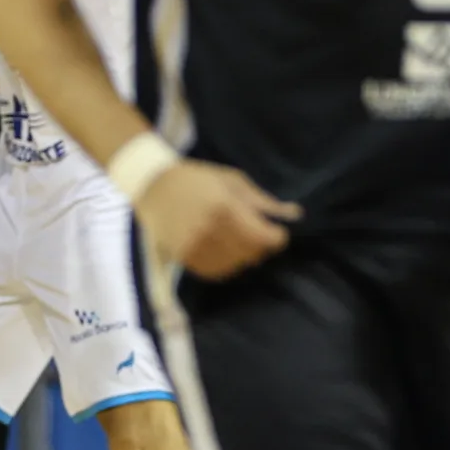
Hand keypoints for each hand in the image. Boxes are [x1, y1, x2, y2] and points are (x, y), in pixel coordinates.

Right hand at [138, 158, 299, 280]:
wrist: (154, 184)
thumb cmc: (198, 178)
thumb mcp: (233, 181)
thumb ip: (263, 201)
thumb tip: (295, 214)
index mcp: (225, 207)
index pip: (262, 236)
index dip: (277, 238)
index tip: (279, 233)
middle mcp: (209, 229)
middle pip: (251, 253)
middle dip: (262, 247)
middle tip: (260, 236)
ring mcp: (193, 245)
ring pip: (233, 265)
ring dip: (245, 258)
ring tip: (242, 243)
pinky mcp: (182, 255)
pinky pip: (212, 272)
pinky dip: (226, 267)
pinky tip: (227, 254)